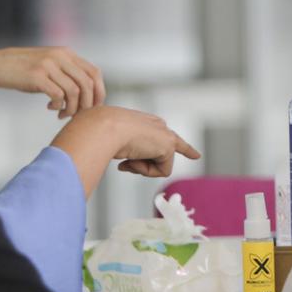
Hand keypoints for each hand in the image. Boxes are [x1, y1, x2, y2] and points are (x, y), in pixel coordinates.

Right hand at [0, 47, 105, 118]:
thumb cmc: (22, 69)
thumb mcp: (48, 64)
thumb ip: (66, 72)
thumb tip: (85, 92)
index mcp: (66, 53)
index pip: (94, 72)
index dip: (99, 92)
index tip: (94, 107)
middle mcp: (60, 56)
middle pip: (88, 83)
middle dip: (88, 104)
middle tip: (78, 115)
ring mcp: (49, 65)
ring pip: (75, 91)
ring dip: (72, 108)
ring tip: (62, 114)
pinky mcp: (37, 76)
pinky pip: (59, 95)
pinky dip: (59, 106)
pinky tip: (50, 108)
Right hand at [60, 106, 200, 177]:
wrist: (100, 127)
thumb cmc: (96, 133)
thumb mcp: (105, 141)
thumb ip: (114, 152)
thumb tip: (102, 166)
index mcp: (142, 121)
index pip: (161, 133)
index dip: (180, 147)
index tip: (196, 155)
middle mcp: (156, 125)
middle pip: (172, 147)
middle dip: (164, 159)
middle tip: (188, 157)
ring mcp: (164, 134)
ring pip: (158, 165)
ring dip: (140, 167)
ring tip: (126, 157)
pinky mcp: (168, 145)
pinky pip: (160, 171)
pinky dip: (145, 170)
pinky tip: (133, 158)